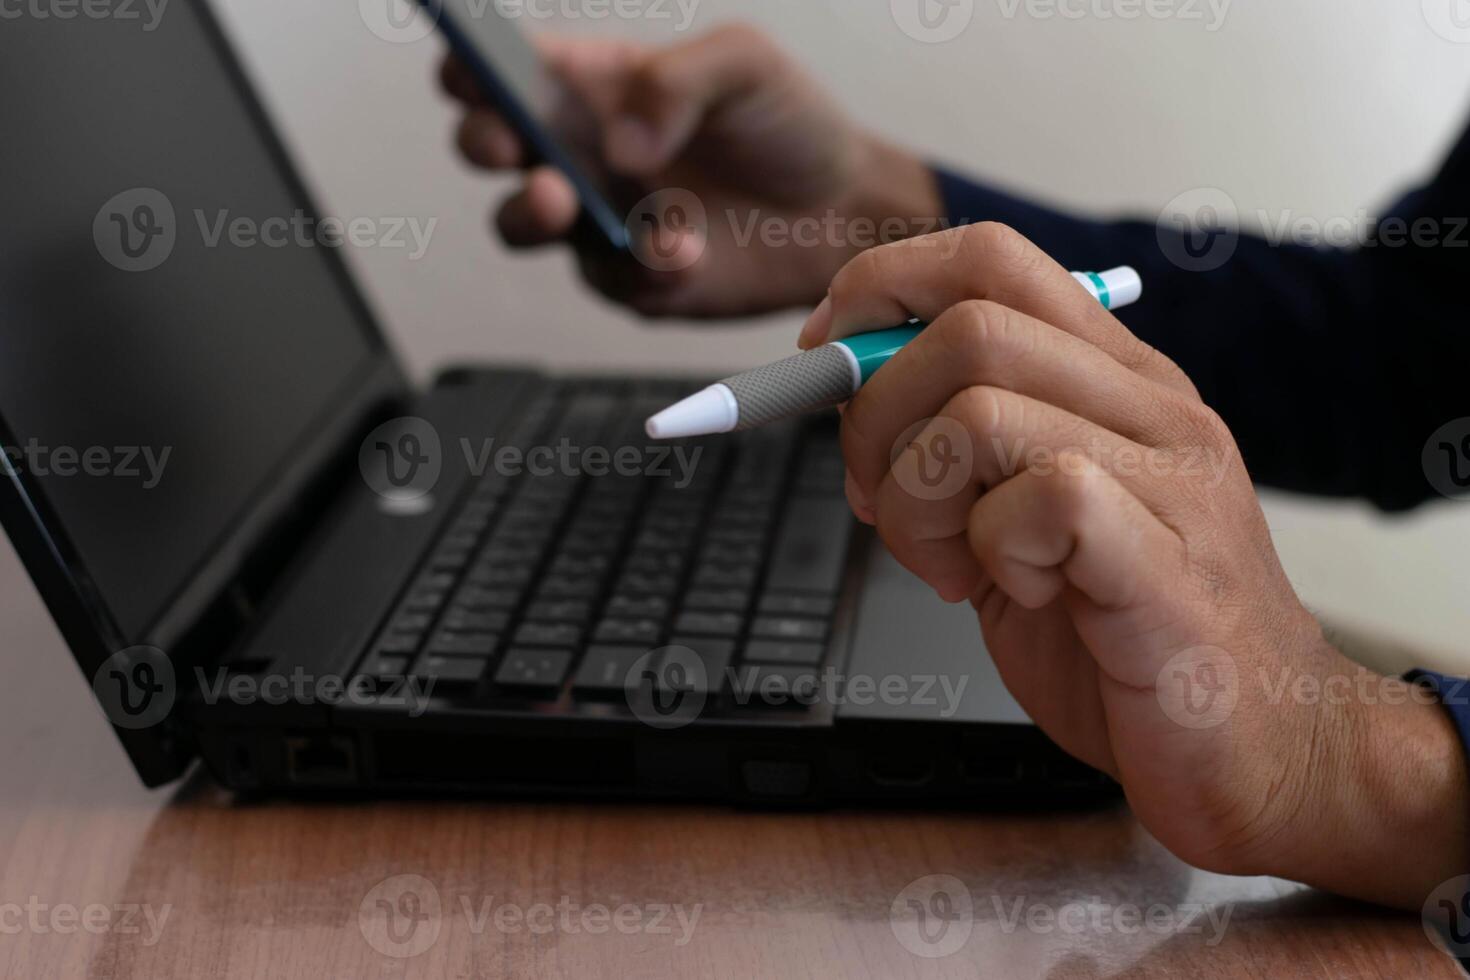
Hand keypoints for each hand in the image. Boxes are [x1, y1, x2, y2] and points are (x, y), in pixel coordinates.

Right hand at [440, 24, 940, 317]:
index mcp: (594, 83)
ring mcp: (598, 220)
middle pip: (486, 144)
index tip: (474, 72)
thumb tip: (620, 141)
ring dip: (533, 213)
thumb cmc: (789, 126)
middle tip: (512, 145)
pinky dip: (638, 262)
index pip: (504, 68)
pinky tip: (685, 248)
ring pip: (520, 222)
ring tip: (569, 202)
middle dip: (483, 141)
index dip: (471, 66)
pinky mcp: (630, 279)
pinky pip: (606, 276)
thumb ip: (678, 81)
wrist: (843, 212)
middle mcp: (582, 150)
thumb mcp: (744, 65)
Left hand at [809, 222, 1468, 909]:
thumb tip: (848, 404)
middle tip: (881, 503)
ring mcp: (1172, 478)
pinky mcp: (1167, 562)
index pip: (990, 260)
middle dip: (876, 417)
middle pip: (967, 327)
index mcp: (1117, 382)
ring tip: (957, 568)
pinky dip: (989, 552)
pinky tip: (1025, 595)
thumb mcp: (1020, 525)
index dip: (881, 289)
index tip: (825, 357)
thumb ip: (955, 457)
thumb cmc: (1129, 638)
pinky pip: (1035, 499)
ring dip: (919, 501)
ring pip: (980, 410)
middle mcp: (1151, 408)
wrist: (1259, 750)